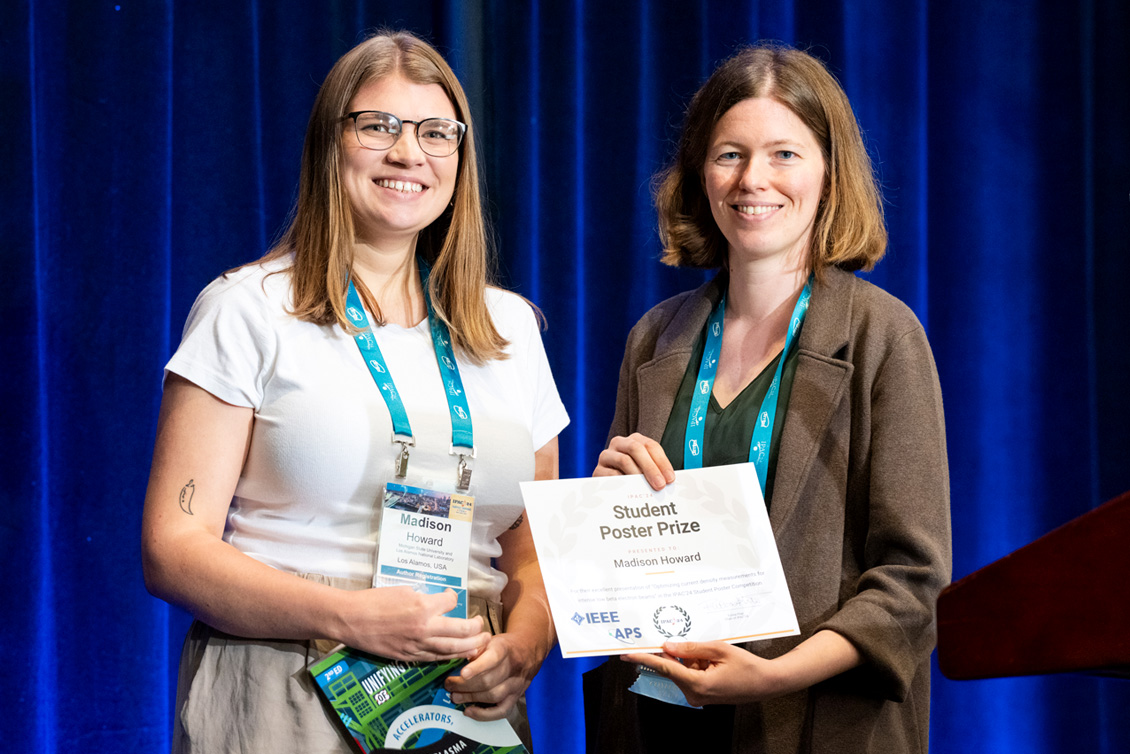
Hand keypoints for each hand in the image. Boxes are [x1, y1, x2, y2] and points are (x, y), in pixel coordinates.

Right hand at [337, 587, 489, 661]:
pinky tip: (457, 655)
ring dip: (469, 647)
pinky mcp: (408, 656)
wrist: (351, 619)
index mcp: (423, 606)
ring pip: (451, 649)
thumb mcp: (403, 590)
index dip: (453, 598)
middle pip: (460, 631)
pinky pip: (434, 658)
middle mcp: (424, 628)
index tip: (452, 597)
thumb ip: (423, 597)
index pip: (451, 603)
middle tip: (483, 627)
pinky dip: (448, 657)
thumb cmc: (373, 601)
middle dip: (475, 630)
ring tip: (480, 645)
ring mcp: (416, 645)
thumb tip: (437, 601)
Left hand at [444, 632, 540, 718]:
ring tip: (455, 696)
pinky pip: (502, 711)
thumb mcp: (490, 639)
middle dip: (465, 686)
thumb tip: (456, 656)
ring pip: (494, 696)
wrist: (527, 651)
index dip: (477, 667)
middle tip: (449, 685)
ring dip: (471, 698)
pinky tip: (469, 711)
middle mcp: (513, 668)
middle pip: (489, 681)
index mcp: (505, 649)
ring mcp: (516, 685)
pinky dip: (484, 714)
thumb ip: (475, 646)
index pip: (493, 658)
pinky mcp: (516, 697)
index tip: (463, 673)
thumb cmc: (503, 646)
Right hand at [594, 433, 675, 490]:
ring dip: (638, 475)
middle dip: (650, 467)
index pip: (650, 445)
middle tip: (660, 485)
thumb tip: (668, 481)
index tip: (670, 479)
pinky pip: (611, 475)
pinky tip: (630, 491)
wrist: (610, 487)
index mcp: (634, 440)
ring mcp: (606, 455)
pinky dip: (623, 482)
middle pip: (636, 448)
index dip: (662, 462)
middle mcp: (619, 443)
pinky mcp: (597, 470)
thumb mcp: (646, 470)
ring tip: (646, 489)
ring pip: (624, 460)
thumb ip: (657, 472)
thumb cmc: (635, 477)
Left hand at [622, 640, 783, 706]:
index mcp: (697, 684)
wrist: (766, 683)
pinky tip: (712, 660)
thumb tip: (667, 647)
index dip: (645, 658)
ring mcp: (697, 697)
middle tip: (694, 643)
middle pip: (673, 668)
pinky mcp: (701, 695)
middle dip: (680, 653)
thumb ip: (690, 648)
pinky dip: (696, 665)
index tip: (627, 654)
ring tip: (713, 654)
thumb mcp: (718, 649)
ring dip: (691, 659)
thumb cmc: (747, 667)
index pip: (665, 668)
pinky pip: (690, 675)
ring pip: (682, 670)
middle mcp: (694, 694)